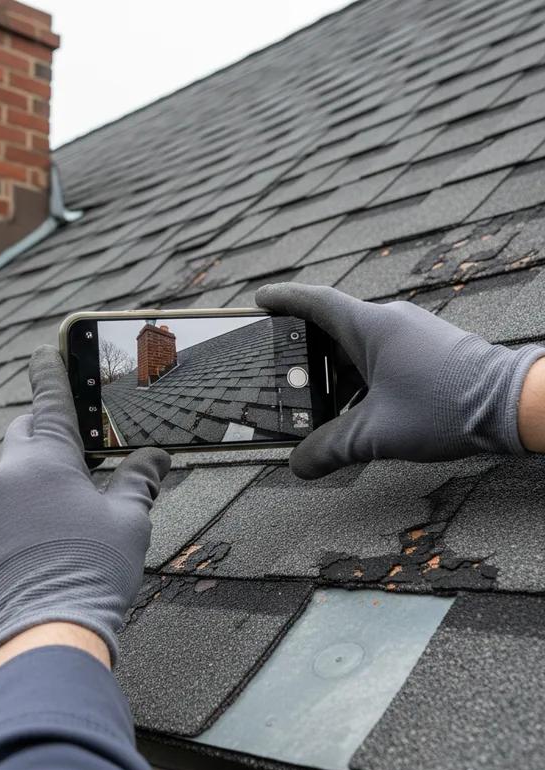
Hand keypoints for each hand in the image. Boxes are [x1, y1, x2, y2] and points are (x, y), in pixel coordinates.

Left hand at [0, 345, 170, 683]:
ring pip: (9, 473)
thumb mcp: (128, 520)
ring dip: (31, 479)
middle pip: (23, 433)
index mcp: (47, 460)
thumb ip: (139, 480)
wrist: (47, 630)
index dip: (50, 374)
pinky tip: (38, 540)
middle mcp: (7, 474)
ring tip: (60, 515)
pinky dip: (14, 509)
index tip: (42, 352)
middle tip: (72, 453)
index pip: (50, 403)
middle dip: (44, 432)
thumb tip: (157, 458)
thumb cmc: (93, 569)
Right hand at [256, 283, 544, 478]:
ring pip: (358, 348)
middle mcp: (390, 322)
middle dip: (307, 354)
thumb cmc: (448, 406)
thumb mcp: (376, 433)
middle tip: (284, 375)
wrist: (513, 405)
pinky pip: (381, 357)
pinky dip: (362, 380)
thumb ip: (329, 448)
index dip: (283, 300)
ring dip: (337, 374)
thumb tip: (298, 465)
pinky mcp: (426, 350)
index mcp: (371, 326)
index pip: (315, 302)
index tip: (260, 300)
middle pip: (333, 329)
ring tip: (322, 406)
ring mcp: (410, 334)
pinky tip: (360, 410)